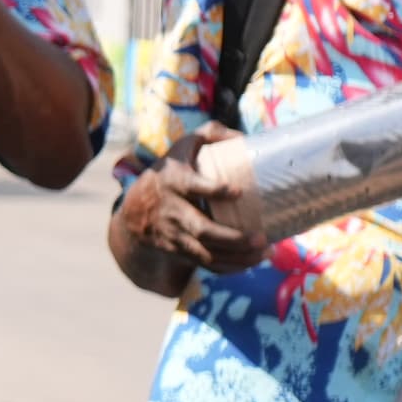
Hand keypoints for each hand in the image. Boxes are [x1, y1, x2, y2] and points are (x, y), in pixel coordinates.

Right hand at [112, 122, 265, 276]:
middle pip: (203, 230)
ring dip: (238, 257)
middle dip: (233, 238)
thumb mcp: (182, 148)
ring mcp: (175, 235)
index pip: (193, 187)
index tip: (237, 191)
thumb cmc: (170, 174)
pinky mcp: (179, 251)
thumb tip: (242, 137)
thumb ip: (210, 133)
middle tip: (262, 238)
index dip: (214, 190)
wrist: (135, 213)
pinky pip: (206, 264)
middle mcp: (173, 211)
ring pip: (207, 254)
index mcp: (175, 181)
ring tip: (266, 253)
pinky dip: (230, 267)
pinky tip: (251, 262)